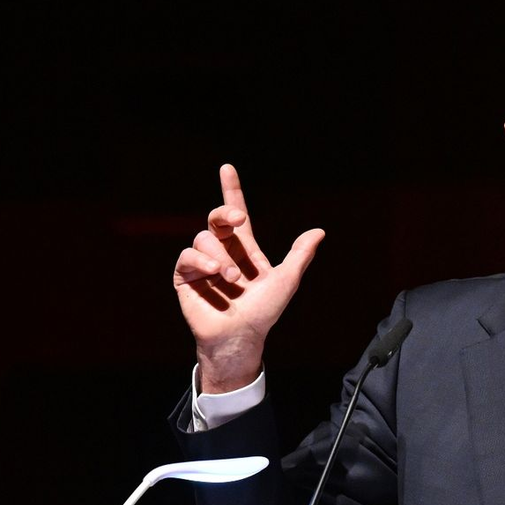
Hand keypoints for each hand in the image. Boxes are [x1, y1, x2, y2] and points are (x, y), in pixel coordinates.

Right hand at [173, 164, 324, 393]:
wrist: (241, 337)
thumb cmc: (264, 313)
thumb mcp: (286, 280)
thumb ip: (299, 255)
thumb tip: (319, 232)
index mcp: (244, 251)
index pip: (236, 215)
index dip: (231, 191)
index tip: (228, 168)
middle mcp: (222, 253)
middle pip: (216, 219)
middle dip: (225, 212)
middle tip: (239, 219)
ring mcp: (203, 265)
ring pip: (203, 239)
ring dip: (220, 256)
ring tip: (232, 279)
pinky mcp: (186, 278)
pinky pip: (187, 256)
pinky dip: (201, 262)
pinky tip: (215, 274)